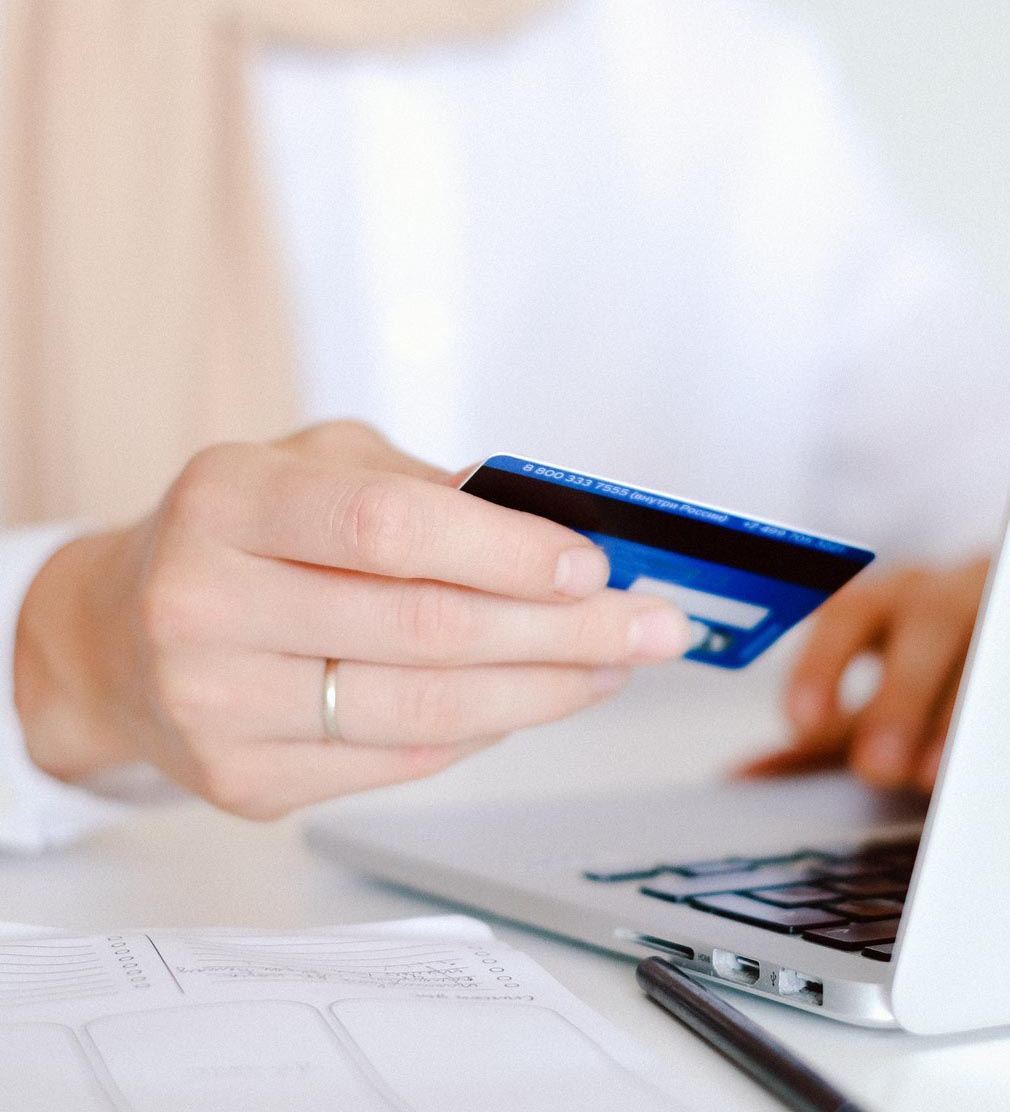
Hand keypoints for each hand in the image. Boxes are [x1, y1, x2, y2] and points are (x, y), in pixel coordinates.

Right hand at [14, 421, 690, 818]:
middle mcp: (206, 605)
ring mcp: (218, 707)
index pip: (389, 527)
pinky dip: (484, 728)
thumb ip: (422, 489)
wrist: (117, 636)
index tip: (596, 564)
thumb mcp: (315, 467)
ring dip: (544, 692)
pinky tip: (529, 699)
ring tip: (612, 666)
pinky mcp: (242, 784)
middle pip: (424, 630)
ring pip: (425, 710)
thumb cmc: (241, 534)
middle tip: (651, 627)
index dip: (507, 549)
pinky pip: (402, 760)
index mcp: (229, 500)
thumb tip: (558, 533)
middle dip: (564, 632)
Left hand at [742, 559, 988, 792]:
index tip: (798, 722)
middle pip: (925, 622)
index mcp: (892, 598)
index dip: (821, 664)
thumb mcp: (881, 700)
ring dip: (964, 710)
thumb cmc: (940, 673)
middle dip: (899, 696)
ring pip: (996, 640)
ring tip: (936, 776)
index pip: (848, 614)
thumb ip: (825, 736)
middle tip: (875, 768)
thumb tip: (743, 777)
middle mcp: (951, 590)